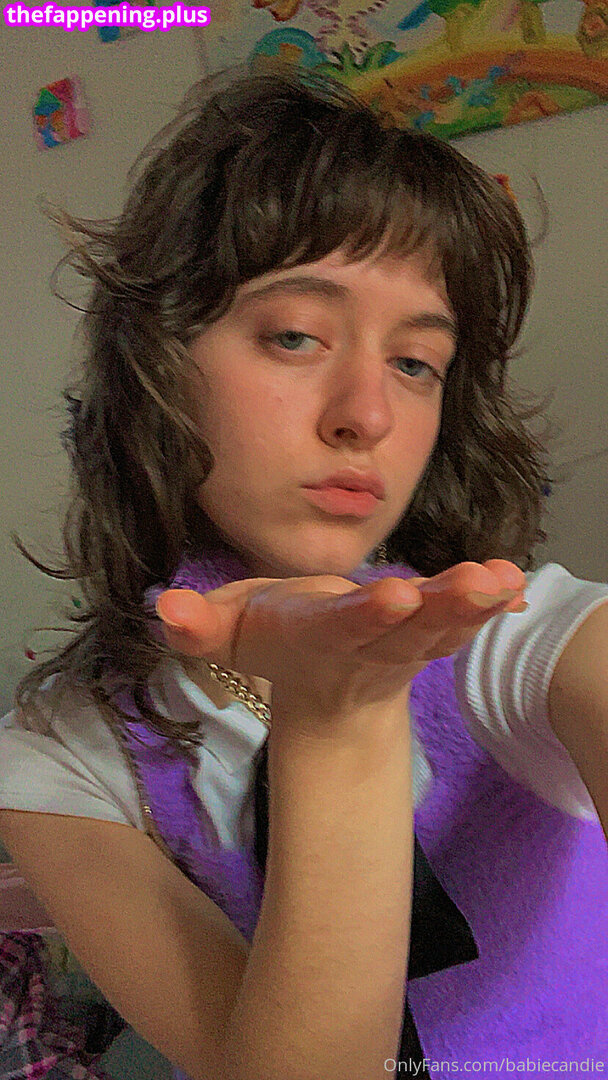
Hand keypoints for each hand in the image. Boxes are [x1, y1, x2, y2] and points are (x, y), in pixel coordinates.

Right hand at [155, 560, 526, 732]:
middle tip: (475, 585)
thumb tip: (165, 609)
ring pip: (442, 628)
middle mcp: (368, 646)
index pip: (342, 627)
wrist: (325, 689)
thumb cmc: (274, 643)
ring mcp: (406, 645)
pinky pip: (461, 624)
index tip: (396, 596)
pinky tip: (515, 584)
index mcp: (318, 638)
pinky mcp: (430, 636)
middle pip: (407, 630)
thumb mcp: (227, 636)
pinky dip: (489, 608)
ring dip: (474, 608)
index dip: (367, 616)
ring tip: (503, 580)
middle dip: (440, 609)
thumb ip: (199, 626)